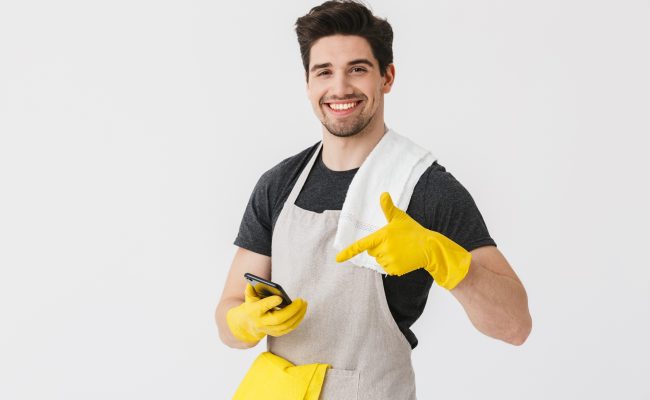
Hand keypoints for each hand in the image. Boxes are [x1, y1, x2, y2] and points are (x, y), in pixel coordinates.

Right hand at [226, 284, 307, 342]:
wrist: (247, 325)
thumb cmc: (251, 306)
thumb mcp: (249, 297)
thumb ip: (251, 289)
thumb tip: (253, 282)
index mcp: (254, 312)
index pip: (262, 308)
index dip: (270, 303)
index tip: (280, 297)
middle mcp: (261, 323)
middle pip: (278, 319)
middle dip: (291, 310)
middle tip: (301, 300)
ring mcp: (269, 330)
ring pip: (286, 325)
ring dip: (298, 315)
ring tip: (304, 304)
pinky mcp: (276, 333)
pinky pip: (289, 328)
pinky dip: (297, 320)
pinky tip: (302, 311)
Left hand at [335, 192, 471, 289]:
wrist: (429, 247)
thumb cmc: (413, 231)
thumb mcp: (400, 218)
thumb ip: (388, 208)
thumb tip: (383, 194)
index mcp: (382, 236)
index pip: (361, 245)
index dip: (348, 252)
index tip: (337, 258)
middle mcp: (384, 249)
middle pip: (371, 251)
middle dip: (378, 247)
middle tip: (394, 242)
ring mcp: (389, 260)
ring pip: (379, 260)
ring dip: (386, 256)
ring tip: (400, 249)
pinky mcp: (395, 270)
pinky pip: (387, 268)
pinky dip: (393, 264)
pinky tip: (403, 257)